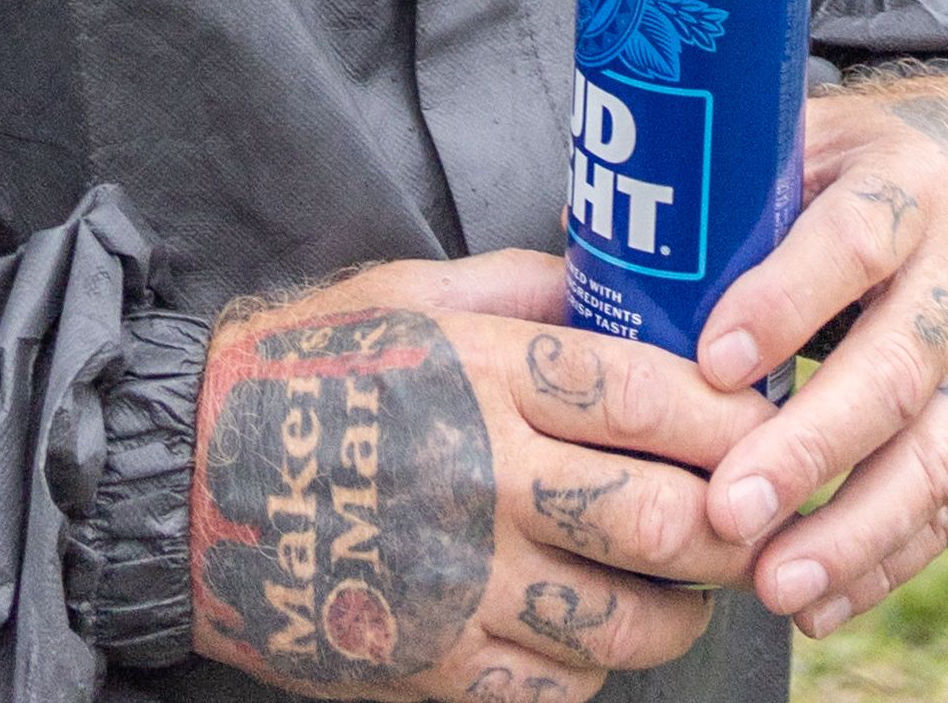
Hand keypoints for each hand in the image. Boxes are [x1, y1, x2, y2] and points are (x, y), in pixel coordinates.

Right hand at [189, 250, 764, 697]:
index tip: (762, 424)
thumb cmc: (305, 366)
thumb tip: (628, 285)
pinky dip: (591, 667)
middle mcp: (484, 476)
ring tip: (684, 585)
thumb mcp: (412, 289)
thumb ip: (525, 287)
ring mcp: (460, 583)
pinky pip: (556, 689)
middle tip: (752, 518)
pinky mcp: (433, 666)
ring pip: (628, 623)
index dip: (731, 417)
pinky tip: (586, 631)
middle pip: (668, 521)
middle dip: (735, 526)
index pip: (651, 396)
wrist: (185, 478)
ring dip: (679, 611)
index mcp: (485, 370)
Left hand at [690, 73, 947, 640]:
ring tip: (772, 585)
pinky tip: (817, 605)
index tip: (711, 363)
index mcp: (908, 185)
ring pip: (936, 457)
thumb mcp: (810, 138)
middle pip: (894, 370)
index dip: (786, 303)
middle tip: (727, 509)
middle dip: (809, 448)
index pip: (853, 241)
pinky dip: (885, 564)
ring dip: (853, 533)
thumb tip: (589, 238)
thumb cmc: (864, 168)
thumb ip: (723, 190)